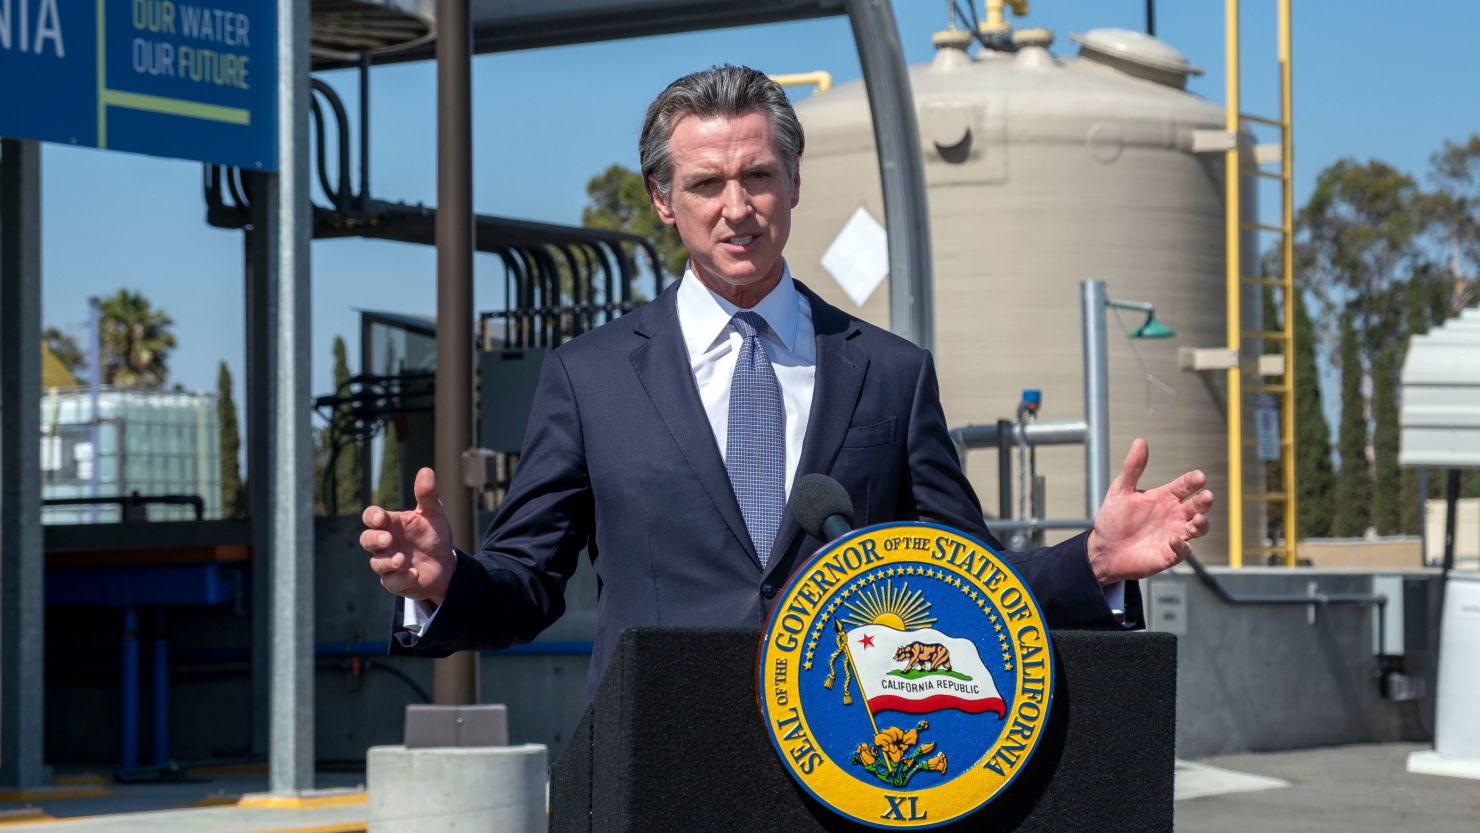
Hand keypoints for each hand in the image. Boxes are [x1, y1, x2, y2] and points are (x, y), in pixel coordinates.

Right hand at [361, 467, 455, 605]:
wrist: (446, 564)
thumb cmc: (433, 535)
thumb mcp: (434, 513)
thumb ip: (427, 495)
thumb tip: (426, 470)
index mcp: (391, 524)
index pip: (371, 517)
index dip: (372, 517)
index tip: (381, 518)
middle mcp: (386, 543)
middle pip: (366, 540)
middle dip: (374, 539)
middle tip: (388, 539)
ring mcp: (388, 563)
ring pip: (376, 563)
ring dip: (387, 561)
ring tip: (402, 560)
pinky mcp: (396, 581)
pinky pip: (391, 582)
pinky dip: (401, 578)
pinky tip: (414, 574)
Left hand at [1086, 439, 1213, 585]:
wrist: (1104, 549)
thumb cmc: (1113, 519)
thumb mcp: (1120, 490)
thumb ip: (1132, 468)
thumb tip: (1140, 441)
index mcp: (1165, 497)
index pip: (1185, 486)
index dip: (1193, 481)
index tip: (1199, 477)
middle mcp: (1174, 514)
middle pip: (1198, 506)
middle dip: (1204, 501)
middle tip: (1206, 496)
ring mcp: (1174, 533)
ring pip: (1199, 528)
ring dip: (1201, 524)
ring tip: (1196, 520)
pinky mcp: (1169, 553)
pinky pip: (1183, 550)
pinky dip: (1182, 545)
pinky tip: (1174, 539)